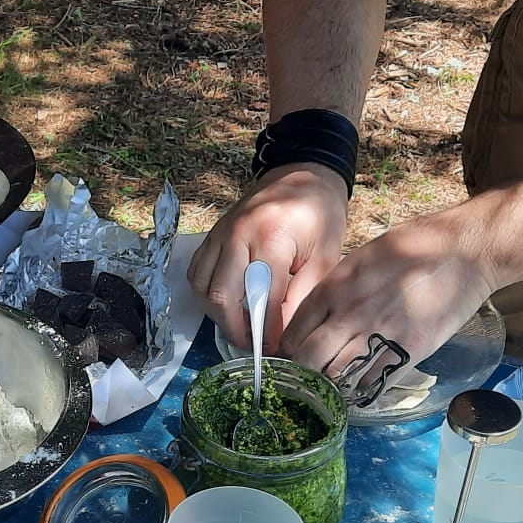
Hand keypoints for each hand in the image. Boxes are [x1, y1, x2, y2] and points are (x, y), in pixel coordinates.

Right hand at [187, 163, 347, 354]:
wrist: (302, 172)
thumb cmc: (319, 213)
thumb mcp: (325, 255)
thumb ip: (302, 295)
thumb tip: (284, 335)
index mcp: (271, 237)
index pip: (261, 299)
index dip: (267, 331)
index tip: (277, 350)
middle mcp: (238, 235)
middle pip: (222, 297)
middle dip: (237, 330)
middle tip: (256, 346)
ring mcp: (220, 233)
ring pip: (203, 288)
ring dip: (219, 315)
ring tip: (242, 327)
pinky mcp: (212, 235)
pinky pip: (197, 273)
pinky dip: (207, 295)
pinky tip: (228, 304)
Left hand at [281, 211, 498, 377]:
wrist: (463, 250)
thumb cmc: (413, 246)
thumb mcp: (361, 259)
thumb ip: (337, 288)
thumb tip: (319, 314)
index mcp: (334, 288)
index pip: (294, 332)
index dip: (289, 351)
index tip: (292, 358)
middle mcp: (350, 314)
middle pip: (309, 359)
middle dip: (303, 372)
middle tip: (307, 379)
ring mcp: (379, 335)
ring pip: (337, 375)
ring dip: (332, 383)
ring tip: (332, 386)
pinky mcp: (409, 351)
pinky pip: (374, 383)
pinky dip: (363, 390)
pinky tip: (362, 388)